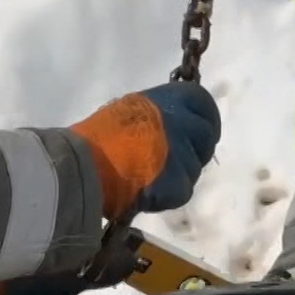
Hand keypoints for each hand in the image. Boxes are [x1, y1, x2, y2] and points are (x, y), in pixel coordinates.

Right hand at [69, 81, 221, 218]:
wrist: (87, 165)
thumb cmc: (98, 136)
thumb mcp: (129, 110)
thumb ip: (156, 115)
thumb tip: (164, 124)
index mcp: (169, 100)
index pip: (202, 102)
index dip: (203, 117)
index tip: (197, 129)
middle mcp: (183, 123)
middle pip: (206, 136)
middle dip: (197, 148)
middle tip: (175, 159)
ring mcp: (184, 155)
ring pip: (194, 167)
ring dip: (179, 173)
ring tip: (151, 176)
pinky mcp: (180, 184)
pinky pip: (182, 190)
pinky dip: (168, 194)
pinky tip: (147, 190)